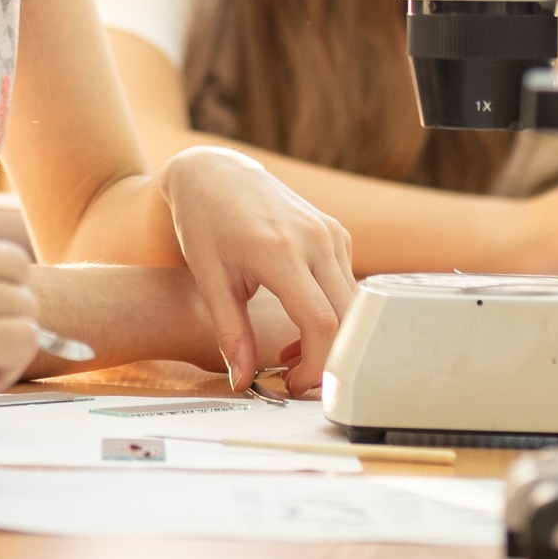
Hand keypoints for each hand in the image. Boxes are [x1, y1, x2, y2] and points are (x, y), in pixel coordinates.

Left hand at [156, 146, 356, 396]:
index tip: (291, 385)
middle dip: (327, 360)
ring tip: (289, 354)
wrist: (215, 174)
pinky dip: (332, 313)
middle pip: (347, 318)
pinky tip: (299, 323)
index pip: (321, 322)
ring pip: (352, 304)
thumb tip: (242, 382)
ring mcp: (331, 233)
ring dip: (329, 339)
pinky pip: (347, 285)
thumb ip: (231, 334)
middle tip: (295, 381)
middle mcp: (315, 239)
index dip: (314, 365)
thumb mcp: (211, 281)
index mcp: (280, 251)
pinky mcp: (336, 233)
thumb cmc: (205, 224)